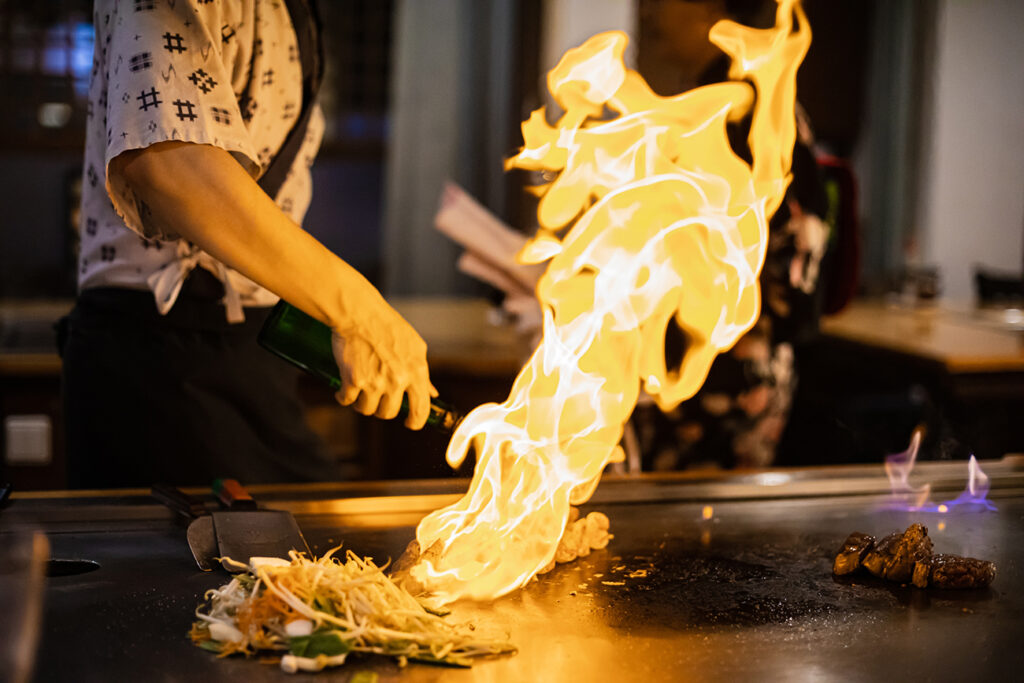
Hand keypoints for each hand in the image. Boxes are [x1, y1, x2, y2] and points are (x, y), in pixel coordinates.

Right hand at [331, 302, 436, 429]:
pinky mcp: (353, 380)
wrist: (359, 313)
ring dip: (361, 403)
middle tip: (376, 396)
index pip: (421, 410)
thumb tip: (432, 394)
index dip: (414, 422)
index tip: (408, 423)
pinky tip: (343, 389)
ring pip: (367, 409)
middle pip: (389, 413)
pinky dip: (342, 397)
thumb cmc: (388, 326)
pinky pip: (346, 400)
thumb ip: (423, 373)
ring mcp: (375, 382)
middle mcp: (398, 380)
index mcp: (416, 372)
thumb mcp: (415, 347)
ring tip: (360, 390)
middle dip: (381, 408)